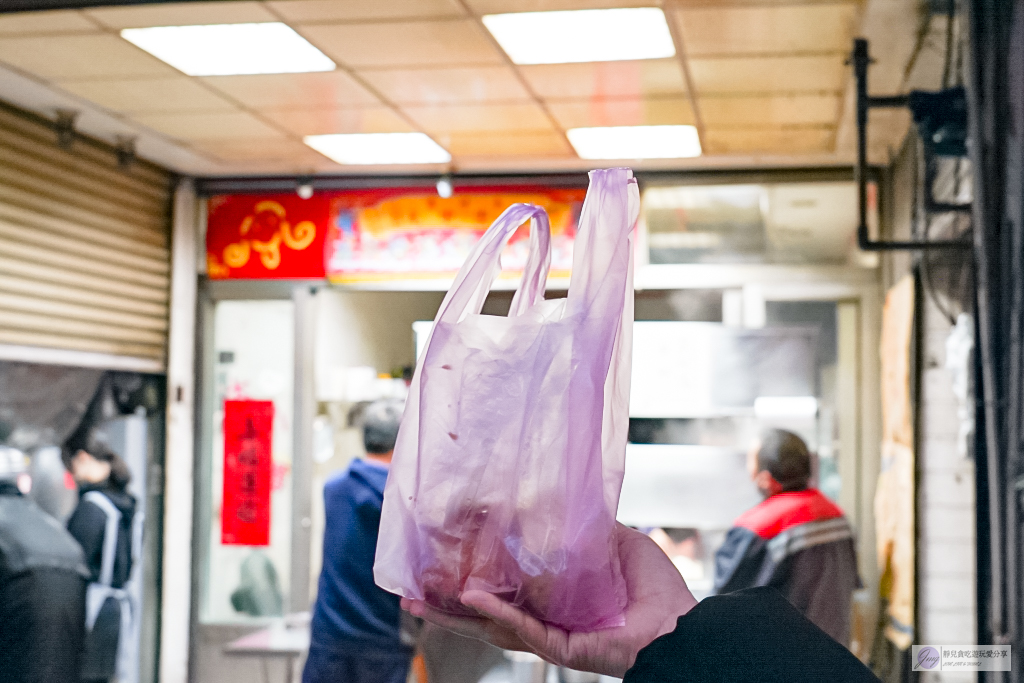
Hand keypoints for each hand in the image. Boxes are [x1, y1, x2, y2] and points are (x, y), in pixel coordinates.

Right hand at [401, 523, 697, 677]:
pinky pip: (523, 630)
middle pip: (485, 615)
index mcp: (556, 601)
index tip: (444, 561)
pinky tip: (469, 598)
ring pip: (492, 627)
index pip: (504, 591)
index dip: (472, 579)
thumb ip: (590, 529)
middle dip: (445, 606)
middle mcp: (547, 622)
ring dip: (454, 614)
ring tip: (418, 601)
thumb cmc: (658, 593)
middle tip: (411, 593)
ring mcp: (551, 636)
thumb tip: (570, 503)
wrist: (683, 624)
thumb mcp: (619, 544)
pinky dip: (496, 613)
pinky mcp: (562, 647)